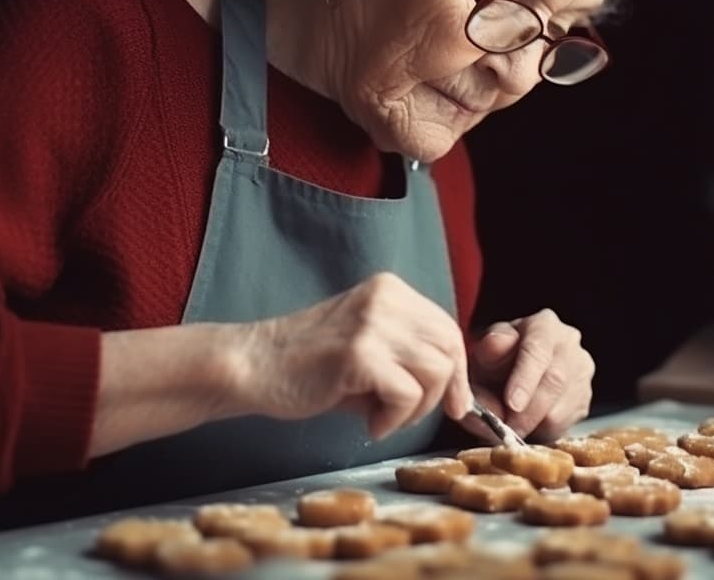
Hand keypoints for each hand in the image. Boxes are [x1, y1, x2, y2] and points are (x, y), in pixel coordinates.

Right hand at [229, 272, 473, 439]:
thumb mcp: (369, 346)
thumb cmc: (310, 366)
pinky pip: (407, 394)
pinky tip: (368, 423)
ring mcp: (373, 323)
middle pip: (450, 348)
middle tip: (412, 415)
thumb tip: (460, 392)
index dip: (457, 371)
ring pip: (436, 372)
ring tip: (382, 416)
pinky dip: (394, 420)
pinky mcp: (359, 354)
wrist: (253, 366)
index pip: (448, 329)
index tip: (454, 402)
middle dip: (445, 392)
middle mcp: (386, 298)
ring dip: (416, 409)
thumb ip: (410, 357)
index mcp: (391, 291)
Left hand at [462, 309, 593, 440]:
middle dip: (528, 411)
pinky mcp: (585, 399)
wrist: (510, 373)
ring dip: (533, 424)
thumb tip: (495, 347)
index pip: (538, 350)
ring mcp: (582, 371)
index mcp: (544, 325)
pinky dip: (543, 431)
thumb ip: (488, 350)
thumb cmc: (497, 360)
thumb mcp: (485, 351)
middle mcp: (570, 344)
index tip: (511, 403)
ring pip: (562, 408)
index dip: (525, 379)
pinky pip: (567, 424)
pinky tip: (528, 424)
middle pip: (555, 381)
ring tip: (512, 425)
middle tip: (507, 428)